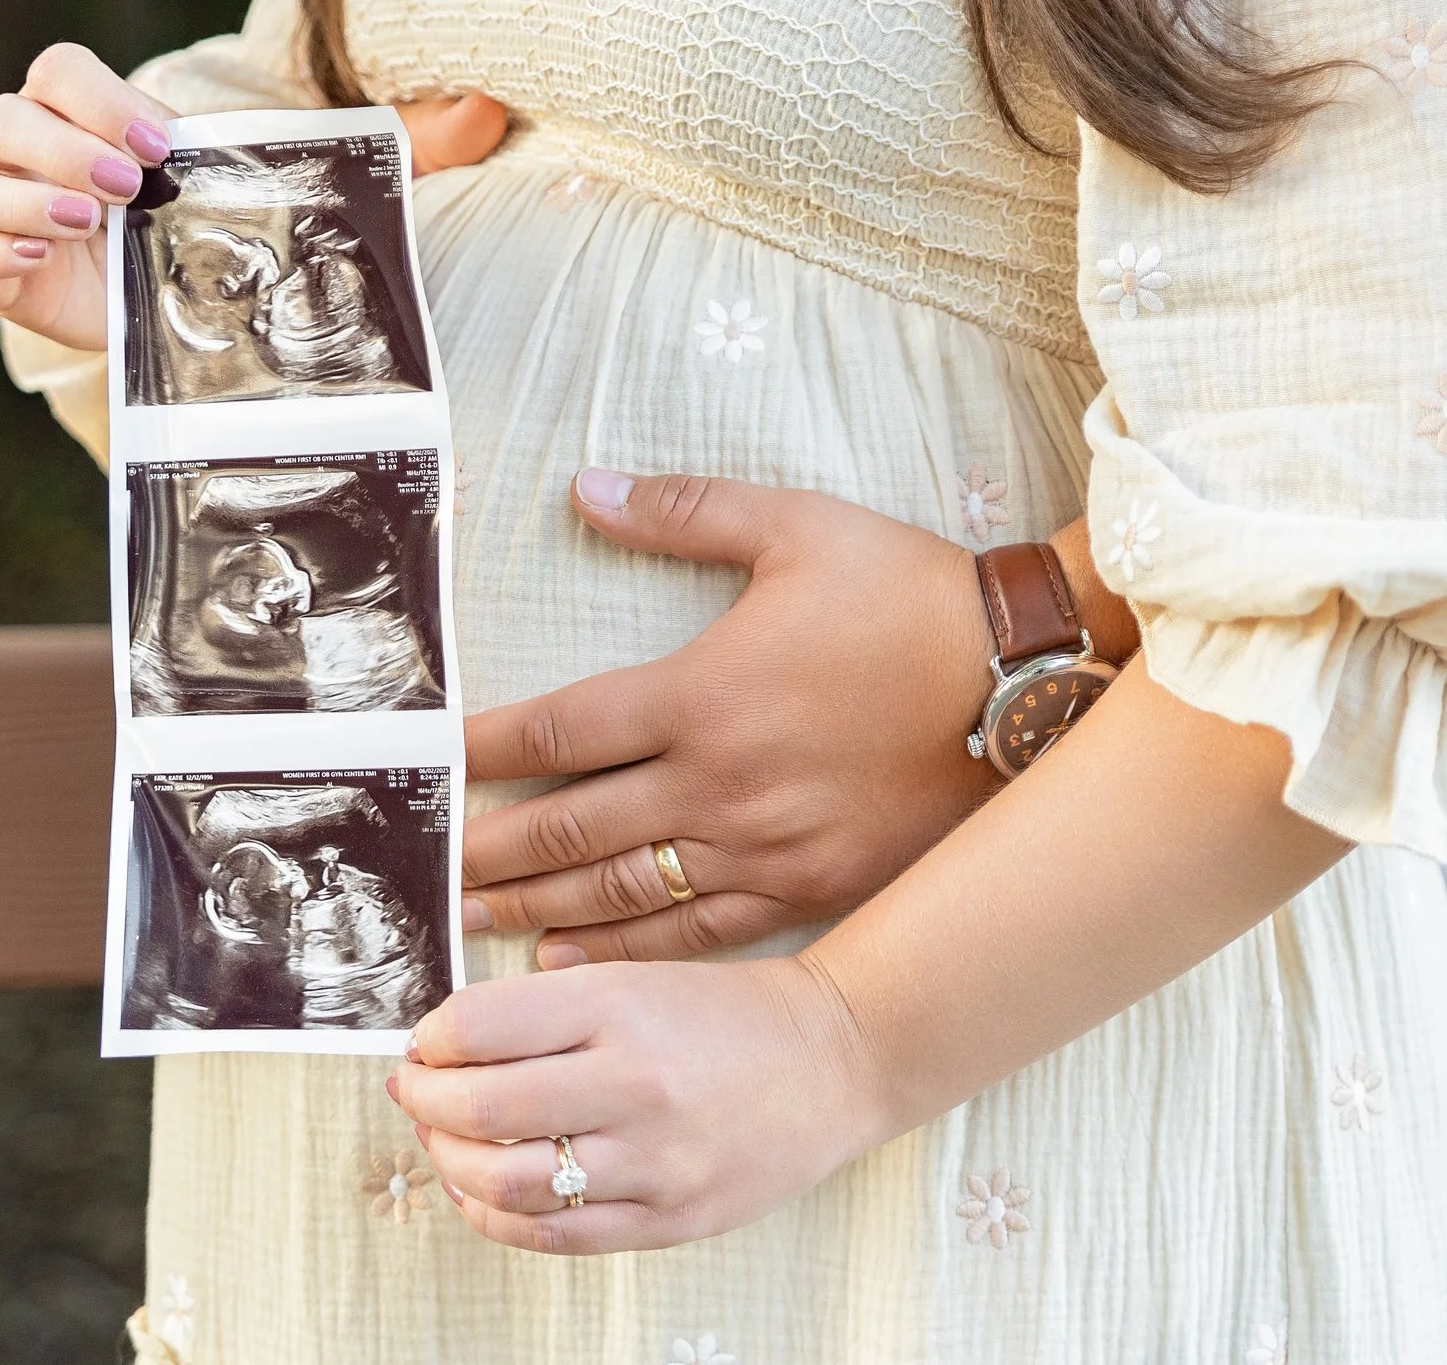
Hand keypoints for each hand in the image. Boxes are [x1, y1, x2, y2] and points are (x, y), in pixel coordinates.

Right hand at [0, 42, 507, 348]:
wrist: (213, 316)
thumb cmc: (252, 227)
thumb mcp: (325, 182)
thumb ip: (404, 141)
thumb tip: (495, 105)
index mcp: (105, 114)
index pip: (61, 67)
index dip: (99, 94)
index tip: (166, 141)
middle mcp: (49, 157)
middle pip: (4, 114)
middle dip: (61, 140)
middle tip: (134, 183)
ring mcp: (22, 218)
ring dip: (20, 194)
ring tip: (93, 222)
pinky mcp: (11, 280)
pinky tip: (39, 262)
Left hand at [390, 953, 882, 1252]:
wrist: (839, 1058)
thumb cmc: (733, 1015)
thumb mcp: (641, 977)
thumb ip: (550, 1006)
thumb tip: (446, 1042)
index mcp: (623, 1005)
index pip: (480, 1026)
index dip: (430, 1038)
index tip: (424, 1043)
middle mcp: (636, 1082)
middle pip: (481, 1107)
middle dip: (424, 1101)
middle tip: (415, 1091)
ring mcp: (655, 1161)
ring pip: (505, 1182)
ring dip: (450, 1163)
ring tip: (446, 1143)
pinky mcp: (670, 1219)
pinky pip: (553, 1236)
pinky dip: (497, 1218)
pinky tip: (485, 1194)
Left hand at [461, 470, 998, 965]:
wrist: (1020, 681)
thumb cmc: (909, 595)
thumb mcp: (797, 527)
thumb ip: (684, 509)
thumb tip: (584, 488)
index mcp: (700, 690)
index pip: (558, 730)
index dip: (484, 750)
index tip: (430, 769)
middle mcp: (715, 780)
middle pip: (569, 825)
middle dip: (489, 850)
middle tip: (426, 874)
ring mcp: (759, 844)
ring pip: (619, 888)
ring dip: (537, 906)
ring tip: (471, 923)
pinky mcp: (807, 886)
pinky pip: (694, 930)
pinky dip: (625, 949)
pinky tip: (570, 959)